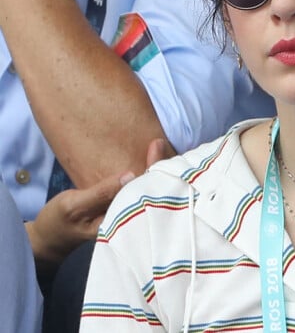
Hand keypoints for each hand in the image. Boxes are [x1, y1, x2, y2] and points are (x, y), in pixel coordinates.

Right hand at [25, 138, 169, 272]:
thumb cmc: (59, 221)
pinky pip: (137, 191)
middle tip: (160, 142)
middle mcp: (128, 219)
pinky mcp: (122, 208)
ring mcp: (127, 214)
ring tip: (160, 147)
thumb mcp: (74, 205)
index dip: (153, 168)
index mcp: (120, 222)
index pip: (144, 193)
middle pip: (151, 191)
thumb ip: (101, 193)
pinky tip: (148, 162)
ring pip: (147, 191)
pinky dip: (143, 176)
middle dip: (159, 168)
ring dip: (153, 170)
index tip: (156, 145)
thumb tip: (130, 175)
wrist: (50, 237)